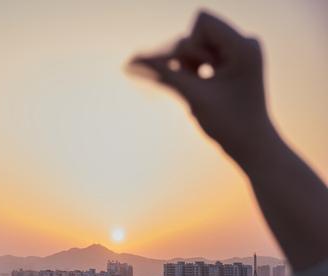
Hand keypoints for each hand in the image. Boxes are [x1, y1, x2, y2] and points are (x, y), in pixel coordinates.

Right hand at [130, 11, 274, 163]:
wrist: (252, 147)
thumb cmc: (228, 125)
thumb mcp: (193, 96)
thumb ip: (163, 75)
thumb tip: (131, 61)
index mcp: (244, 45)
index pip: (202, 21)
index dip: (188, 45)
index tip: (192, 74)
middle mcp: (243, 43)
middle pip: (195, 33)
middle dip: (184, 59)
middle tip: (192, 87)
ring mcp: (236, 53)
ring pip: (194, 47)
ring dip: (186, 68)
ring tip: (197, 92)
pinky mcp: (228, 64)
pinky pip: (198, 58)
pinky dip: (189, 72)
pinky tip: (195, 90)